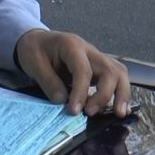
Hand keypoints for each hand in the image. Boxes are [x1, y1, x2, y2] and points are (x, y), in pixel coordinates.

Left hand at [15, 29, 130, 116]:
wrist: (38, 41)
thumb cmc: (35, 50)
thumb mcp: (33, 64)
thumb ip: (49, 82)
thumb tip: (64, 101)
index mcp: (71, 45)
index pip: (83, 70)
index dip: (81, 92)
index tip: (74, 110)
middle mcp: (89, 50)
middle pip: (109, 70)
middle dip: (104, 94)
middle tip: (90, 112)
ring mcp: (97, 58)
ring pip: (119, 73)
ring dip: (121, 94)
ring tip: (119, 114)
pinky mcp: (99, 68)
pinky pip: (116, 78)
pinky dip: (120, 93)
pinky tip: (118, 109)